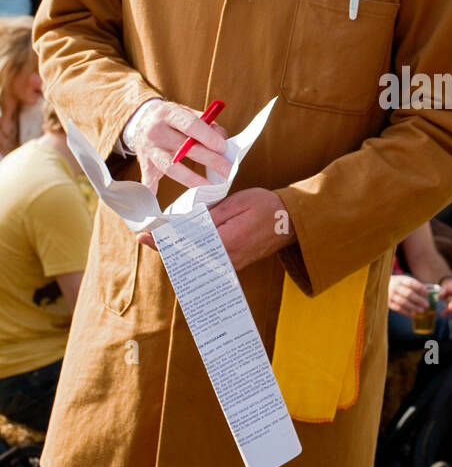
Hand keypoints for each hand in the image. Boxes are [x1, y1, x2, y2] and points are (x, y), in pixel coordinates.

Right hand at [127, 100, 231, 193]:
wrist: (141, 119)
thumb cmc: (171, 118)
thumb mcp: (186, 112)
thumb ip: (206, 123)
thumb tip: (223, 139)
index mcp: (169, 113)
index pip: (190, 125)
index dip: (208, 137)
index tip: (223, 148)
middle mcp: (157, 131)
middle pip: (185, 148)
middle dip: (210, 160)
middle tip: (228, 171)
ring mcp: (149, 149)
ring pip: (171, 167)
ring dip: (192, 179)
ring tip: (211, 186)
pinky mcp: (145, 164)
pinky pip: (148, 179)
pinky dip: (153, 190)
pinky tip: (159, 199)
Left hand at [137, 188, 292, 271]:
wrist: (291, 220)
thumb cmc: (266, 206)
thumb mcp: (237, 203)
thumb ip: (211, 216)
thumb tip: (187, 225)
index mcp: (227, 241)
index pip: (187, 246)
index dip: (163, 243)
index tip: (145, 237)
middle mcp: (228, 258)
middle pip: (189, 260)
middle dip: (167, 249)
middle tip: (148, 238)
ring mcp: (232, 264)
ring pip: (197, 263)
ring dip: (179, 254)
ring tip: (162, 241)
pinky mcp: (235, 264)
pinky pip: (209, 264)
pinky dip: (194, 256)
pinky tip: (184, 247)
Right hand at [388, 274, 430, 316]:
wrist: (380, 286)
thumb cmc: (396, 284)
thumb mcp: (403, 280)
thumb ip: (413, 285)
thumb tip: (429, 293)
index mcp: (400, 279)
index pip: (411, 283)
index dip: (420, 288)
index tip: (427, 293)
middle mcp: (394, 286)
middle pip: (408, 293)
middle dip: (419, 300)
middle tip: (427, 305)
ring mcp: (390, 295)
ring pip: (403, 302)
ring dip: (413, 307)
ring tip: (422, 311)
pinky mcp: (387, 303)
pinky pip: (398, 308)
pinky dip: (406, 312)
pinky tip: (412, 315)